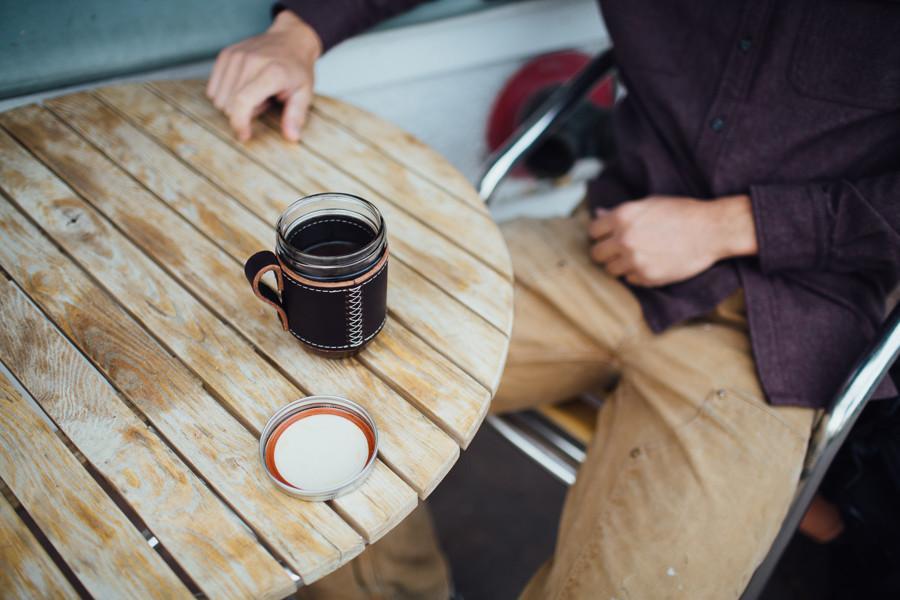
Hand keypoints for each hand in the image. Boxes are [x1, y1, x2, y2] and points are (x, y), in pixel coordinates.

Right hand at [207, 10, 321, 141]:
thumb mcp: (305, 93)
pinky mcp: (226, 54)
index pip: (242, 101)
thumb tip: (291, 137)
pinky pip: (213, 88)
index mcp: (272, 72)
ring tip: (254, 93)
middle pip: (229, 104)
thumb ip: (296, 115)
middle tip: (263, 102)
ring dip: (234, 104)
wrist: (290, 39)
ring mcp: (235, 56)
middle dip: (243, 113)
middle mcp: (250, 61)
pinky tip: (243, 86)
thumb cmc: (297, 69)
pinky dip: (225, 94)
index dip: (239, 123)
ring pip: (219, 98)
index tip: (244, 135)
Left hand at [588, 194, 757, 286]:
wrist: (711, 230)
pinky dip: (636, 274)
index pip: (593, 231)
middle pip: (596, 254)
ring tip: (636, 257)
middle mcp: (624, 239)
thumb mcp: (649, 204)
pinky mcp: (647, 277)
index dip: (600, 233)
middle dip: (605, 252)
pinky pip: (630, 280)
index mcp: (622, 217)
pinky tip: (650, 263)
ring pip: (611, 270)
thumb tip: (598, 213)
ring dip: (620, 265)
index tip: (608, 236)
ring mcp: (635, 260)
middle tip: (618, 250)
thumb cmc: (682, 212)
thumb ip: (620, 212)